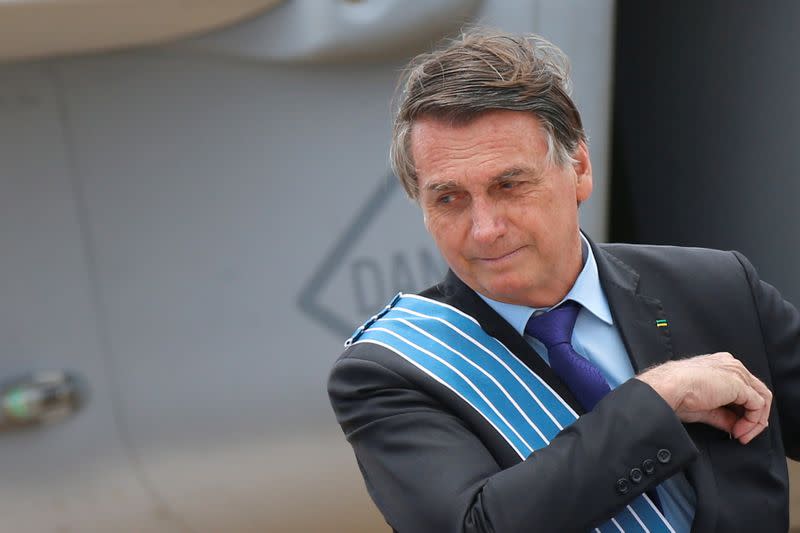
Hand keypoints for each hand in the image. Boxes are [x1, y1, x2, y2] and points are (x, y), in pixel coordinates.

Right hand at [636, 352, 771, 443]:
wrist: (666, 389)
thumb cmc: (675, 393)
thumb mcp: (704, 407)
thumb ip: (723, 415)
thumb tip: (736, 427)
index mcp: (721, 365)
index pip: (744, 389)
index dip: (743, 412)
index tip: (735, 430)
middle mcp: (731, 365)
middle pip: (756, 393)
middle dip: (753, 419)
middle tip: (742, 435)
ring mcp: (736, 373)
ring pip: (762, 399)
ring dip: (755, 422)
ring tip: (741, 435)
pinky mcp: (739, 384)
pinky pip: (758, 405)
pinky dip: (753, 422)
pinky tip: (738, 431)